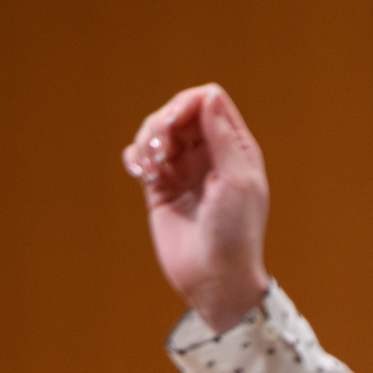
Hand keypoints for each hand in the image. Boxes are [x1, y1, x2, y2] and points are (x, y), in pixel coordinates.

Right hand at [122, 84, 271, 330]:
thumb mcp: (236, 181)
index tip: (174, 123)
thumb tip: (209, 94)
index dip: (188, 103)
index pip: (208, 101)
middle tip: (159, 152)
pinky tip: (140, 172)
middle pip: (178, 111)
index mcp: (235, 147)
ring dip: (147, 140)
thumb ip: (223, 137)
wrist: (215, 278)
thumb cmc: (235, 233)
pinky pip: (142, 157)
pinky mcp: (161, 188)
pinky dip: (135, 156)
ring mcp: (184, 170)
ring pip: (157, 131)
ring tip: (149, 170)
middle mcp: (209, 154)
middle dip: (162, 123)